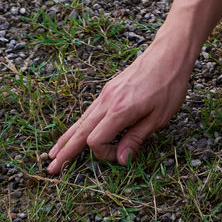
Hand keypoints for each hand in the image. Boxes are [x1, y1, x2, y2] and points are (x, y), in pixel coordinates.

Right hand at [44, 41, 190, 173]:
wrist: (170, 52)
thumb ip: (137, 138)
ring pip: (82, 119)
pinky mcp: (110, 88)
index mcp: (119, 110)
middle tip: (51, 169)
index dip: (104, 154)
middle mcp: (107, 101)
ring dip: (67, 137)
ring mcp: (107, 93)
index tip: (120, 155)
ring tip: (54, 152)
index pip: (96, 141)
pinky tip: (75, 130)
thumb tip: (120, 159)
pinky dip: (79, 123)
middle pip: (81, 131)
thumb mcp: (159, 117)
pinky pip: (90, 110)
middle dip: (66, 151)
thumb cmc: (169, 84)